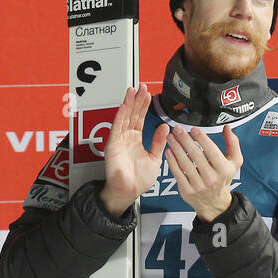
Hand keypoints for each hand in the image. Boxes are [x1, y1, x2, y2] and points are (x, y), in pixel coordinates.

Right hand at [99, 83, 168, 215]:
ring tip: (132, 90)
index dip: (144, 105)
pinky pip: (116, 128)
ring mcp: (119, 140)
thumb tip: (165, 127)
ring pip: (124, 117)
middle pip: (132, 114)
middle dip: (137, 100)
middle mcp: (127, 137)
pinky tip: (124, 106)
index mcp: (136, 139)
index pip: (140, 118)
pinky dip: (120, 116)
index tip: (148, 93)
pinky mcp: (113, 145)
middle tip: (141, 86)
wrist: (128, 191)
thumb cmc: (139, 179)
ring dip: (128, 104)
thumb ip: (158, 142)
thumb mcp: (154, 158)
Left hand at [165, 124, 242, 221]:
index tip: (194, 130)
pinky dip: (172, 161)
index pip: (211, 150)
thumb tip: (227, 129)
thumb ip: (233, 144)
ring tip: (171, 138)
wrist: (214, 203)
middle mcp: (211, 178)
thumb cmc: (222, 179)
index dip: (201, 138)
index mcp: (223, 169)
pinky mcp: (187, 190)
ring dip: (176, 148)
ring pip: (185, 163)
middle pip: (196, 155)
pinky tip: (169, 152)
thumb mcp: (234, 163)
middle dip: (185, 140)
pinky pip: (178, 173)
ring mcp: (198, 185)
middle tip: (178, 130)